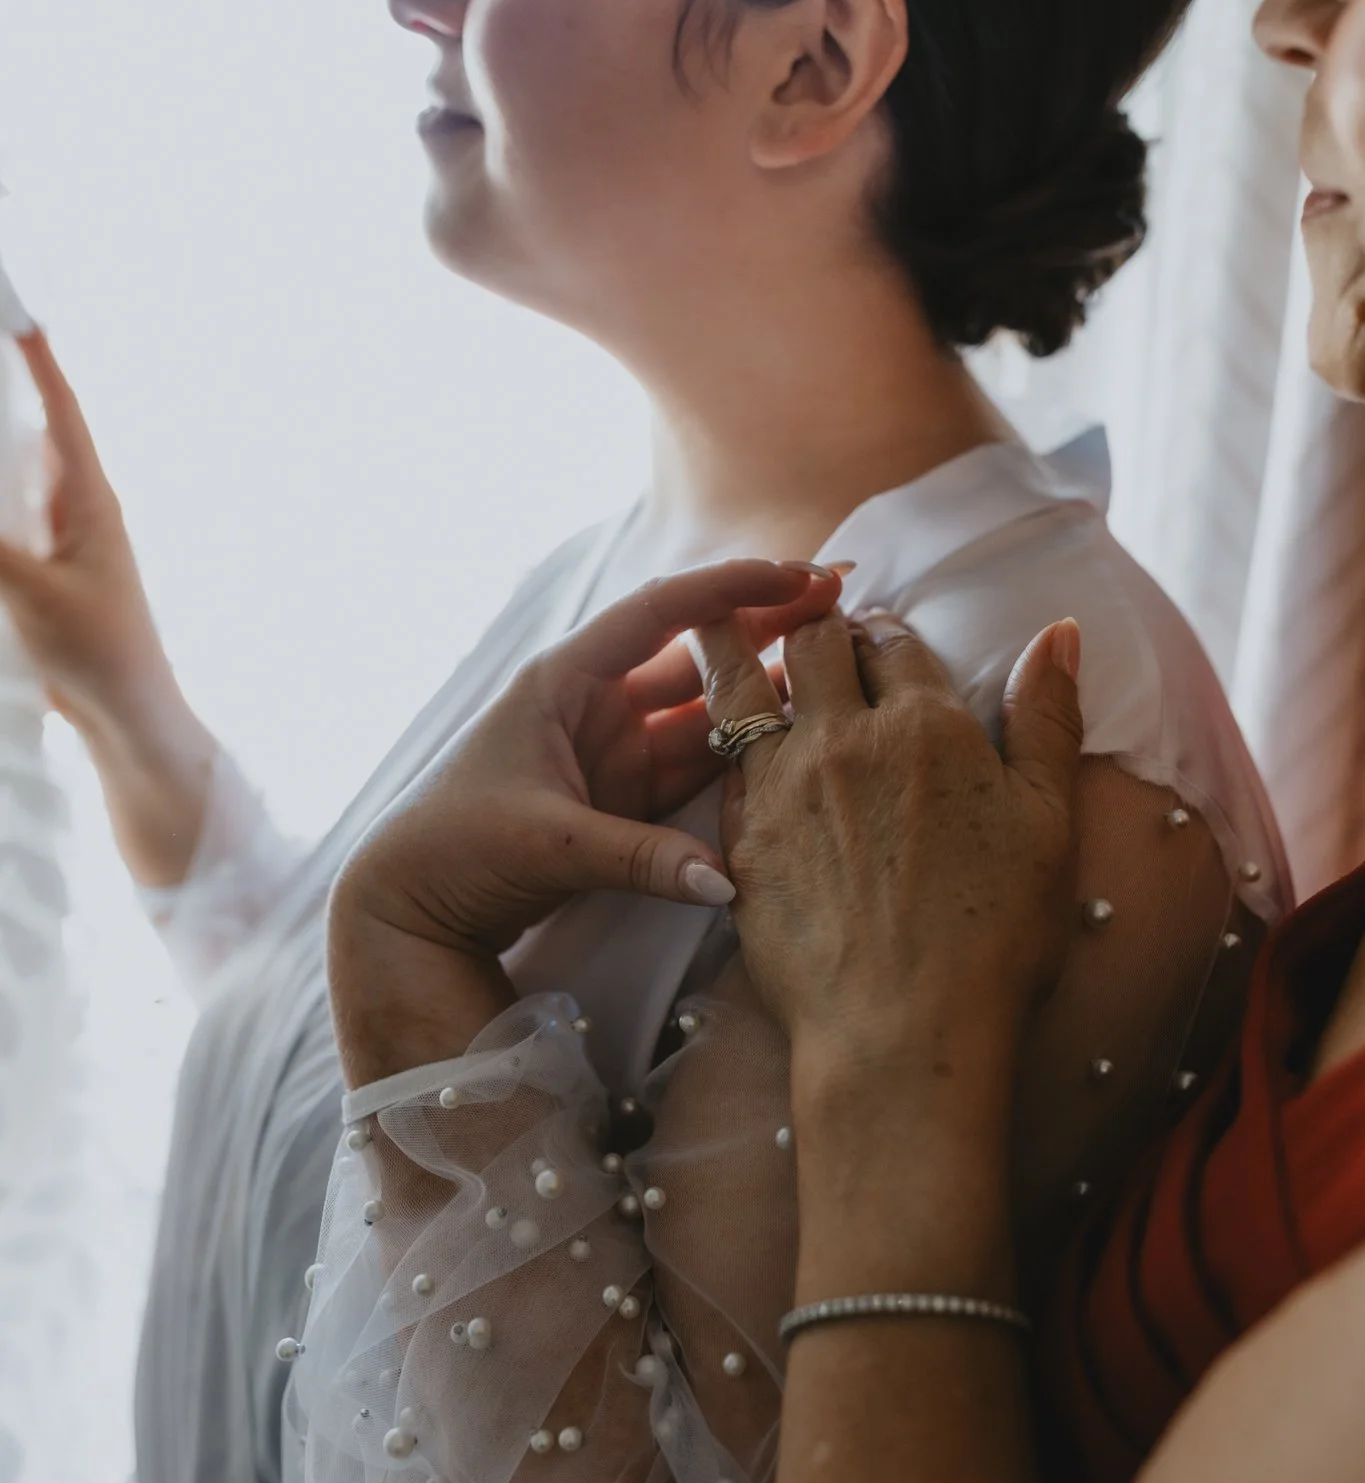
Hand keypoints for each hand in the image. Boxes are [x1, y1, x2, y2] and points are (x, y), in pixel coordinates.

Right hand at [1, 332, 179, 736]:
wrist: (129, 718)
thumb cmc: (99, 654)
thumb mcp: (28, 591)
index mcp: (91, 501)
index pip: (62, 411)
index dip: (38, 361)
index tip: (19, 315)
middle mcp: (82, 513)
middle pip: (35, 437)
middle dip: (8, 398)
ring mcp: (66, 545)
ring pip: (18, 480)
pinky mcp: (48, 577)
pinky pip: (10, 525)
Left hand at [328, 560, 842, 1083]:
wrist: (408, 906)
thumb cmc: (454, 850)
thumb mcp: (548, 844)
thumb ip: (640, 858)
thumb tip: (726, 881)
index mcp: (563, 681)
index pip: (660, 614)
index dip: (730, 590)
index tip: (797, 575)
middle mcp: (593, 706)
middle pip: (694, 654)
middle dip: (764, 625)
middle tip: (839, 598)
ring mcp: (611, 754)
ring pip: (703, 712)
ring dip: (762, 689)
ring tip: (836, 663)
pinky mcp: (622, 802)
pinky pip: (695, 768)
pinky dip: (741, 753)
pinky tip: (794, 736)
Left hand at [694, 607, 1084, 1067]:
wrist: (902, 1033)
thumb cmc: (993, 937)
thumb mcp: (1049, 822)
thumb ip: (1047, 720)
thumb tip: (1058, 632)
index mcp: (926, 726)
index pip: (893, 641)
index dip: (886, 631)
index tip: (880, 635)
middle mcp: (844, 740)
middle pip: (815, 645)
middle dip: (815, 624)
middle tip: (815, 627)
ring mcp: (782, 789)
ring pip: (746, 687)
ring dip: (743, 652)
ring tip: (729, 632)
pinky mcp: (740, 842)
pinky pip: (723, 763)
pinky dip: (726, 737)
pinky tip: (730, 741)